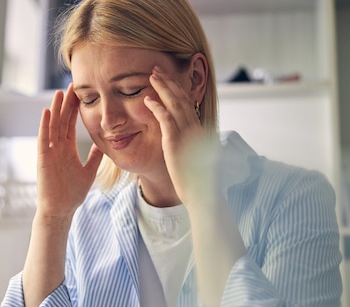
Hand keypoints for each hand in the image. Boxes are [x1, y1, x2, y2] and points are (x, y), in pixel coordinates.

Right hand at [35, 84, 103, 220]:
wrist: (61, 210)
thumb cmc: (72, 193)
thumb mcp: (89, 171)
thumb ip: (95, 157)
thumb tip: (103, 144)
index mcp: (67, 149)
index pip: (71, 123)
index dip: (75, 108)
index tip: (80, 93)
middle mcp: (57, 147)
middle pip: (62, 120)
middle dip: (67, 103)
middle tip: (72, 85)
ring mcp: (49, 151)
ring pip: (52, 125)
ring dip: (56, 109)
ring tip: (60, 92)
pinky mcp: (43, 158)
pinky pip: (43, 139)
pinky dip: (44, 125)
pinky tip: (47, 112)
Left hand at [144, 66, 217, 205]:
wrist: (201, 194)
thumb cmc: (197, 181)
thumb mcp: (195, 157)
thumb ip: (190, 144)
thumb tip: (187, 140)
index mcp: (199, 130)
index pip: (188, 103)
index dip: (177, 89)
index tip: (167, 79)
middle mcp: (195, 128)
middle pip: (182, 98)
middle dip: (169, 82)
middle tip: (157, 69)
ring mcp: (187, 134)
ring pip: (175, 104)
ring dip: (163, 88)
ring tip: (152, 76)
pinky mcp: (176, 142)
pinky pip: (166, 119)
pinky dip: (157, 107)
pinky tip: (148, 99)